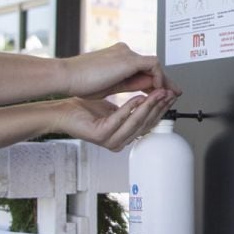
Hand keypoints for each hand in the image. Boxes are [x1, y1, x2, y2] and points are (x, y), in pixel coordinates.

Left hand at [55, 89, 175, 151]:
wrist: (63, 112)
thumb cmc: (85, 109)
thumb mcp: (116, 104)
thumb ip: (134, 104)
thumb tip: (154, 93)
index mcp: (125, 135)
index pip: (149, 122)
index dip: (161, 108)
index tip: (170, 94)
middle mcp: (120, 140)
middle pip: (146, 123)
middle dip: (159, 106)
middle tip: (167, 93)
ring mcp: (110, 139)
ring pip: (135, 122)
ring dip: (149, 106)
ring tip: (156, 93)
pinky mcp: (100, 135)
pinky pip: (119, 120)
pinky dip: (130, 108)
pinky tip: (137, 98)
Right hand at [64, 43, 181, 98]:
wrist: (68, 76)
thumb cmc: (80, 83)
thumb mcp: (109, 85)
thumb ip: (128, 84)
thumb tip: (143, 88)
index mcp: (118, 57)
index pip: (143, 68)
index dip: (154, 81)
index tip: (160, 92)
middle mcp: (124, 52)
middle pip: (152, 65)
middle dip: (164, 81)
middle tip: (175, 93)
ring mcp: (126, 53)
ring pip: (155, 65)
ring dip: (163, 80)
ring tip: (170, 94)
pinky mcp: (128, 59)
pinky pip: (153, 66)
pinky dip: (158, 77)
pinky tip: (157, 90)